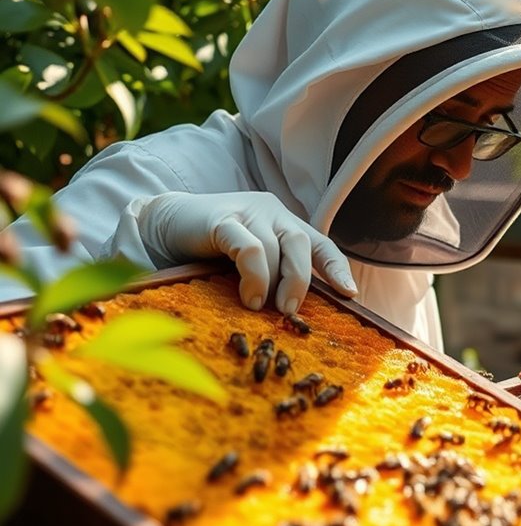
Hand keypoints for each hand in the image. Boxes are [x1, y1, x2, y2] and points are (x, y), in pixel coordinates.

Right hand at [136, 191, 356, 312]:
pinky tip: (249, 296)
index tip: (350, 294)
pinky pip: (248, 247)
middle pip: (302, 244)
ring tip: (260, 308)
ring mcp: (248, 212)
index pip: (321, 244)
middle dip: (301, 281)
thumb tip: (292, 313)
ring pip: (275, 247)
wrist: (164, 224)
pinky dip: (253, 274)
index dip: (337, 268)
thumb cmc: (211, 252)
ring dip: (271, 283)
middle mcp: (273, 213)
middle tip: (291, 311)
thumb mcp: (249, 263)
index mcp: (285, 224)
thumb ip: (272, 276)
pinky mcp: (222, 219)